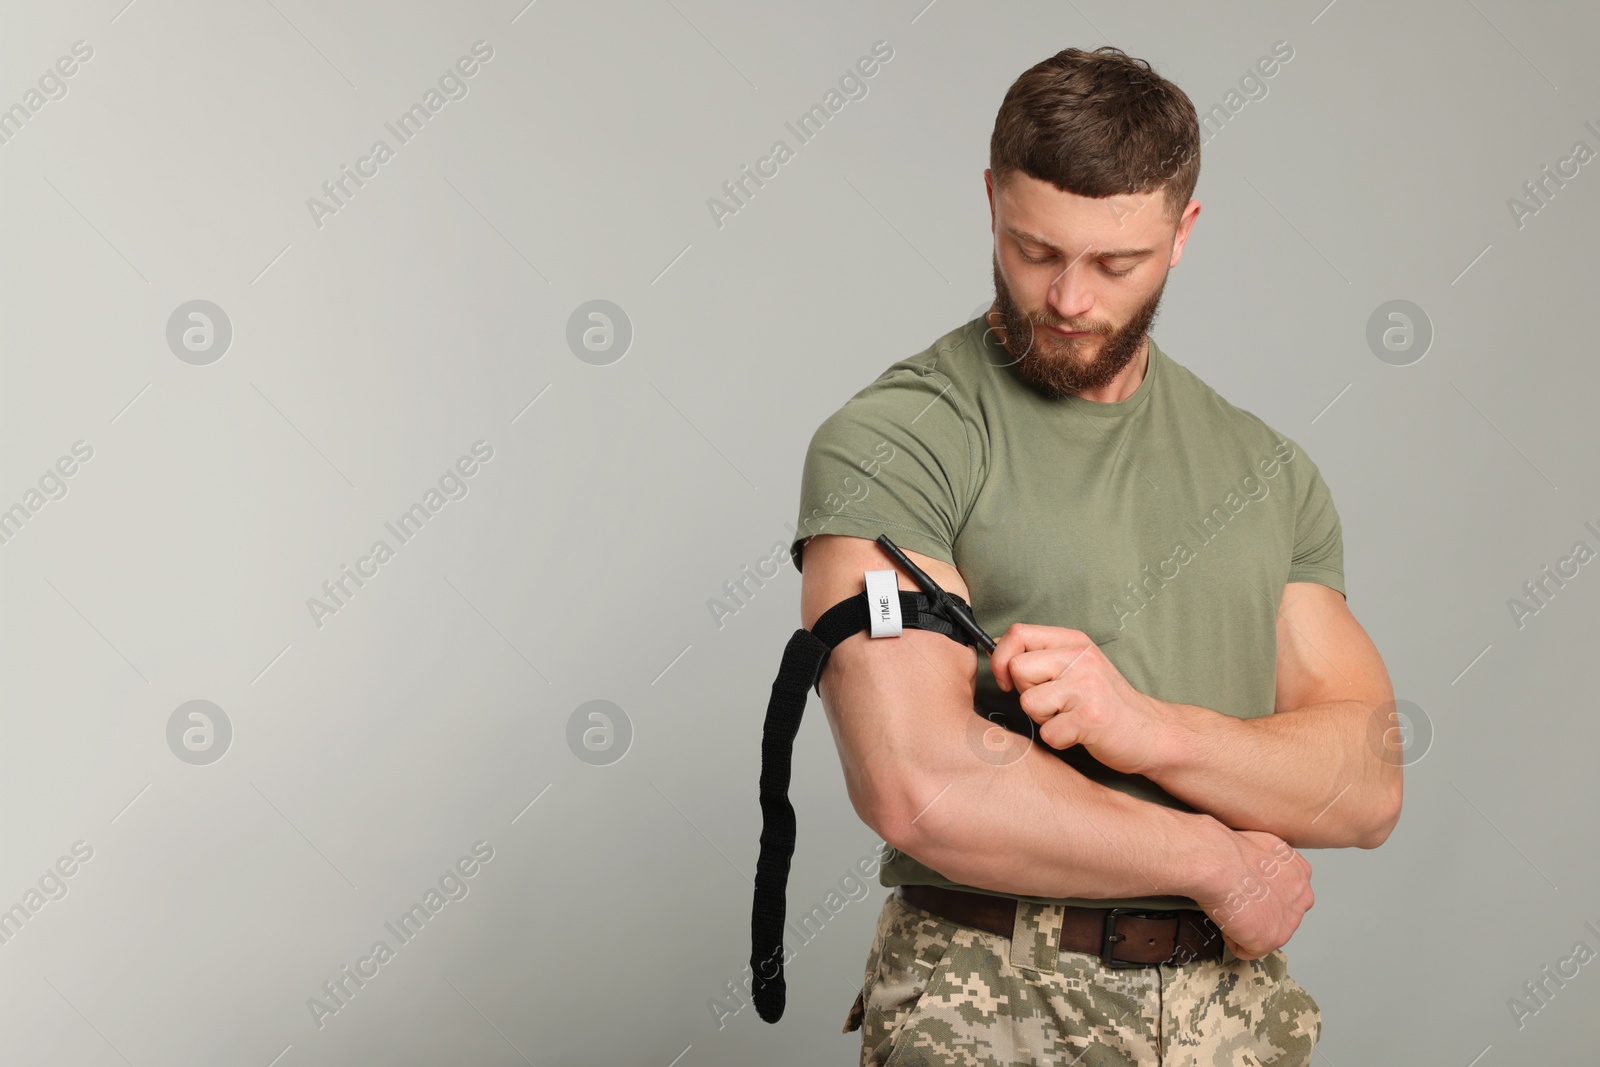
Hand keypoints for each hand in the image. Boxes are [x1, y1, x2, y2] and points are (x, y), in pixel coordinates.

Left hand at [988, 623, 1171, 775]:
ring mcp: (1087, 686)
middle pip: (1017, 668)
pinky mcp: (1090, 717)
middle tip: (1056, 703)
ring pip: (1029, 703)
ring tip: (1070, 717)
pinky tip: (1081, 734)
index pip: (1018, 633)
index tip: (1007, 680)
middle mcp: (1081, 658)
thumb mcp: (1077, 666)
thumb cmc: (1106, 702)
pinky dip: (1060, 741)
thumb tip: (994, 649)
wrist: (1152, 733)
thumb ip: (1042, 656)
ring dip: (1044, 719)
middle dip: (1026, 693)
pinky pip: (1048, 733)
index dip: (1000, 658)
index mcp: (1074, 642)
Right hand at [1191, 829, 1313, 959]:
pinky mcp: (1269, 940)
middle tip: (1236, 902)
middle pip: (1281, 915)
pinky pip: (1247, 950)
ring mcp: (1287, 922)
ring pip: (1266, 933)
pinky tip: (1224, 922)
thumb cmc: (1229, 848)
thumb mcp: (1260, 842)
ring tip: (1228, 910)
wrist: (1218, 862)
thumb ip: (1269, 860)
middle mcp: (1301, 898)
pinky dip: (1232, 940)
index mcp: (1300, 872)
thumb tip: (1256, 865)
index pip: (1288, 892)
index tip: (1248, 890)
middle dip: (1259, 912)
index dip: (1264, 893)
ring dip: (1246, 927)